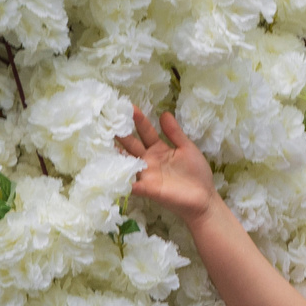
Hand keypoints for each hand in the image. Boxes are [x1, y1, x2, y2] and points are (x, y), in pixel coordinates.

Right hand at [116, 107, 218, 221]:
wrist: (203, 199)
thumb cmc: (196, 173)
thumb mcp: (187, 148)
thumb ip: (175, 133)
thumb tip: (164, 113)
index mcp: (158, 149)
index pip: (145, 132)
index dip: (138, 120)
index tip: (129, 107)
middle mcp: (148, 160)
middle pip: (132, 145)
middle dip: (120, 133)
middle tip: (107, 120)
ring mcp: (146, 174)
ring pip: (127, 161)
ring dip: (116, 153)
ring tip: (102, 142)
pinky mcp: (148, 189)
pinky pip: (131, 184)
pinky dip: (122, 180)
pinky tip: (110, 174)